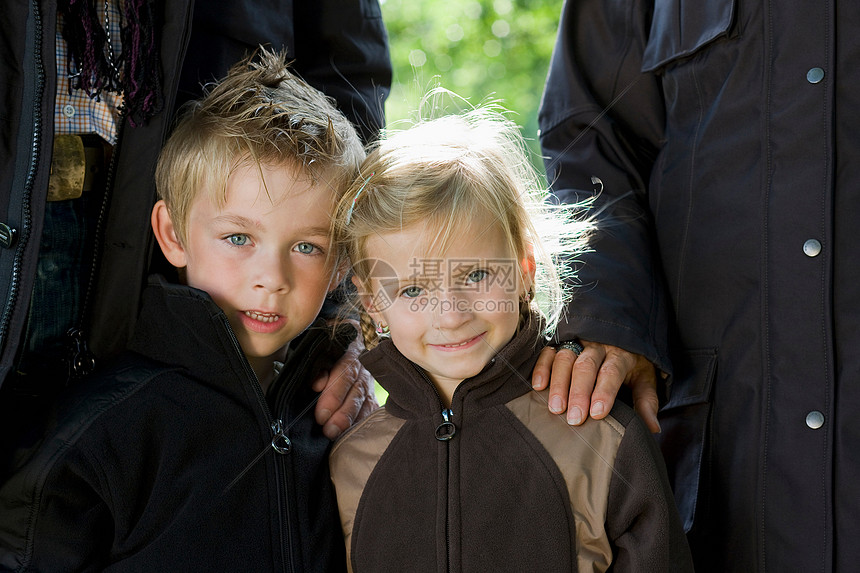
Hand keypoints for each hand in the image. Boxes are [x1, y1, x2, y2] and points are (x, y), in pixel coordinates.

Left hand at [312, 333, 379, 439]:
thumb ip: (317, 363)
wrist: (347, 337)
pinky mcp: (371, 392)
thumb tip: (317, 384)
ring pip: (366, 402)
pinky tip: (355, 434)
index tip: (321, 414)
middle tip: (329, 430)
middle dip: (343, 413)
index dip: (334, 394)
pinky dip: (363, 422)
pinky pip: (372, 408)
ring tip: (337, 435)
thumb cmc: (326, 344)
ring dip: (352, 421)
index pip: (345, 372)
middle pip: (357, 391)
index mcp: (349, 349)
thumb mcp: (319, 346)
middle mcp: (364, 365)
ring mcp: (370, 379)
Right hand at [531, 340, 660, 432]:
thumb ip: (647, 402)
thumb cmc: (631, 363)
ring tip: (555, 408)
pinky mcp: (561, 342)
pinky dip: (542, 367)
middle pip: (586, 366)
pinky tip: (539, 386)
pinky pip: (549, 352)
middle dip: (579, 393)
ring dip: (559, 383)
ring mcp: (577, 343)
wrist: (621, 333)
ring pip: (565, 359)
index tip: (597, 413)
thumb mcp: (645, 378)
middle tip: (574, 418)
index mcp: (621, 355)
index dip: (604, 392)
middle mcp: (597, 346)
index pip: (611, 372)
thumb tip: (653, 428)